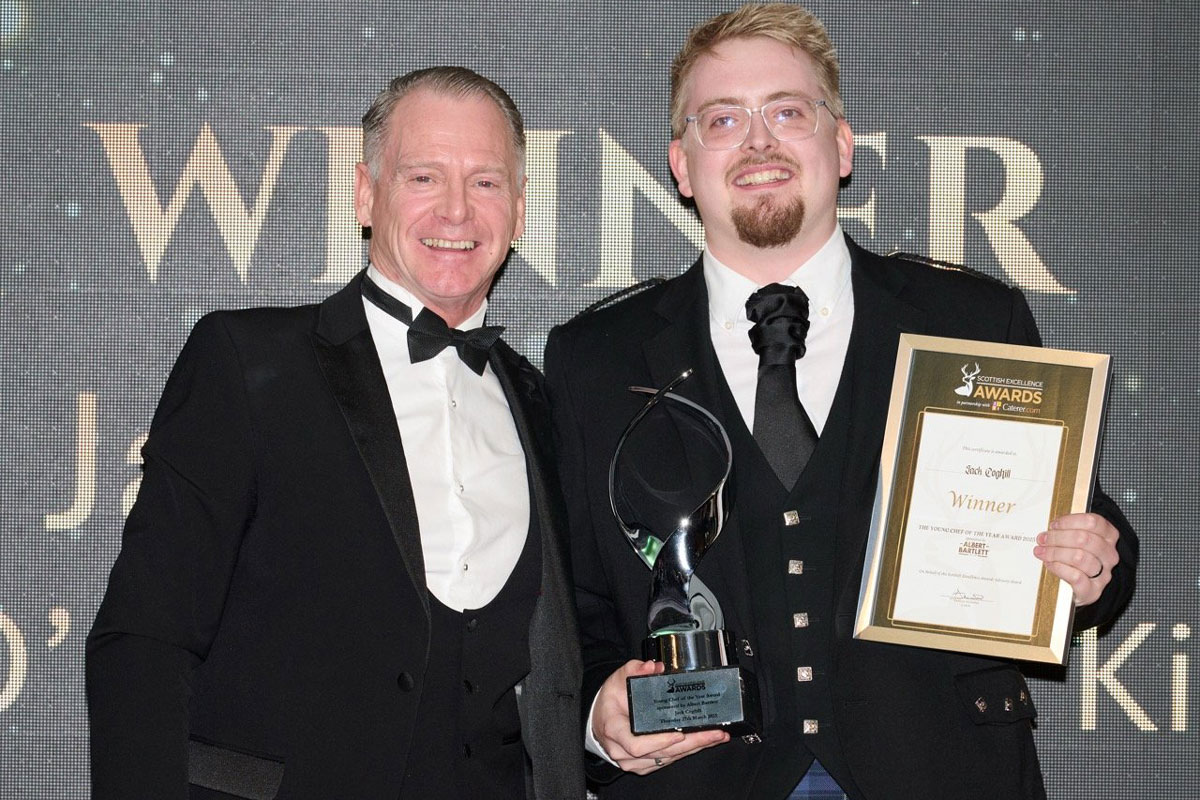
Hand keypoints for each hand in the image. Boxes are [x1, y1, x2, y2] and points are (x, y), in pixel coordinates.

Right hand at [591, 660, 728, 774]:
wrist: (601, 719)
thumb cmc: (610, 701)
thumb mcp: (617, 679)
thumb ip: (635, 669)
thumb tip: (653, 666)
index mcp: (614, 730)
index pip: (636, 744)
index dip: (659, 742)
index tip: (679, 734)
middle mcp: (622, 751)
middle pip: (660, 753)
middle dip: (691, 744)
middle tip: (713, 733)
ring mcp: (633, 761)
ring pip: (667, 759)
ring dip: (694, 748)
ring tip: (715, 736)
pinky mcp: (643, 765)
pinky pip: (667, 761)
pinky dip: (686, 752)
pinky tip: (702, 743)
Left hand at [1033, 512, 1119, 606]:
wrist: (1083, 588)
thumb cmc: (1079, 560)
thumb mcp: (1077, 541)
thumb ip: (1066, 531)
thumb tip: (1048, 531)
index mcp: (1108, 537)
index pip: (1093, 522)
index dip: (1070, 521)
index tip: (1054, 525)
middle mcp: (1109, 555)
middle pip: (1084, 539)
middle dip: (1058, 537)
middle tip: (1043, 539)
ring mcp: (1103, 573)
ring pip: (1079, 557)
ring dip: (1055, 552)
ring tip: (1042, 552)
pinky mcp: (1092, 590)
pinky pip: (1076, 576)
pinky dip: (1059, 568)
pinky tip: (1050, 564)